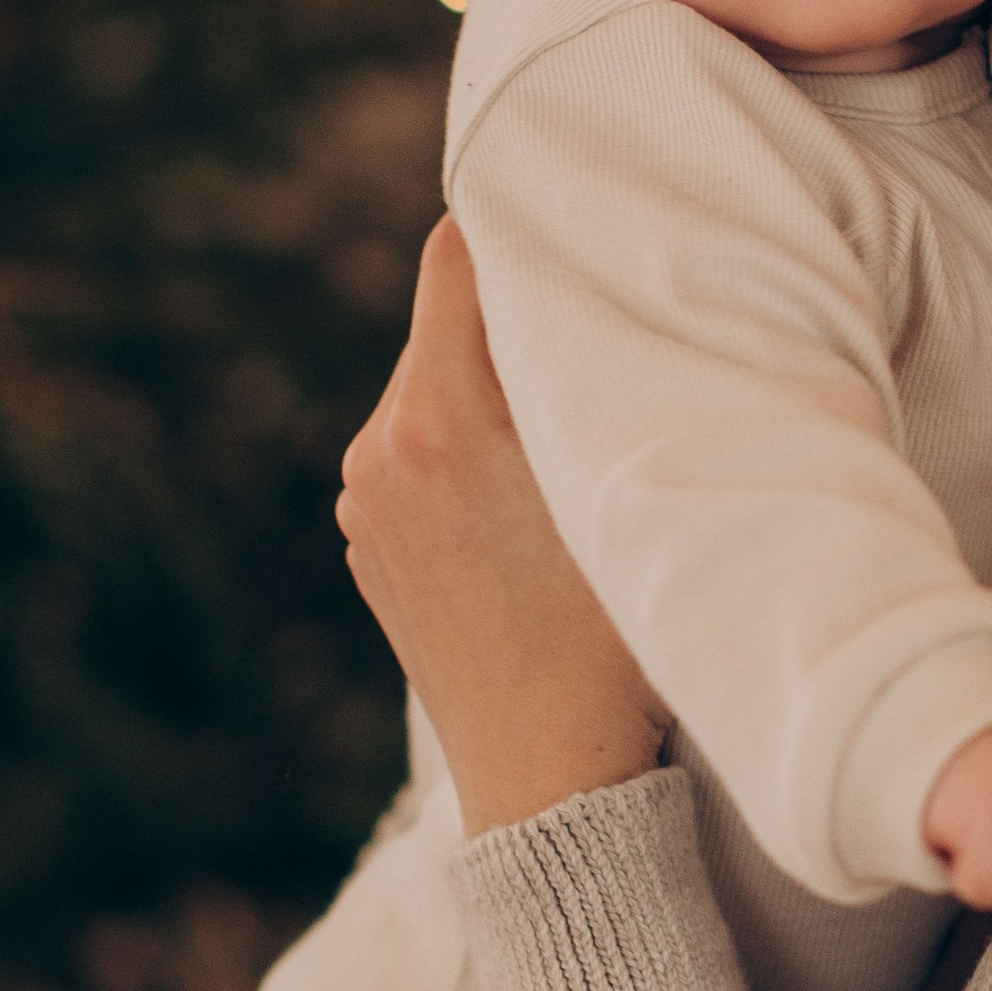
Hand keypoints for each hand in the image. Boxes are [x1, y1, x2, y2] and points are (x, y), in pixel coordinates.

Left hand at [338, 219, 666, 835]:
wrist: (549, 777)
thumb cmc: (616, 638)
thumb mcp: (630, 484)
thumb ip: (602, 374)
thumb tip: (603, 273)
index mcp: (439, 418)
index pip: (456, 254)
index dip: (518, 223)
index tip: (573, 213)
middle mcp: (379, 448)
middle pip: (448, 322)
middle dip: (517, 323)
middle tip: (598, 333)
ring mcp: (362, 501)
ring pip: (434, 390)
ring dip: (493, 394)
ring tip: (568, 439)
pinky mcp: (366, 543)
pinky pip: (417, 455)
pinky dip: (467, 455)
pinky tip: (527, 509)